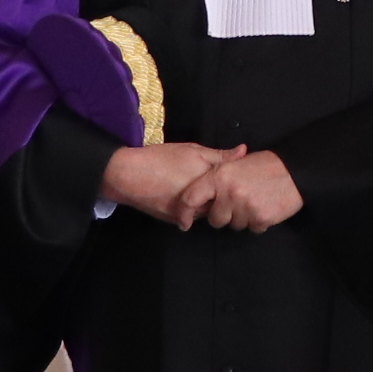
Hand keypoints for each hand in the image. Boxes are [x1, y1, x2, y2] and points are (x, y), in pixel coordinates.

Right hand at [102, 141, 241, 220]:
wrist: (128, 176)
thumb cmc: (161, 160)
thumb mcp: (193, 151)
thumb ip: (220, 155)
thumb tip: (244, 151)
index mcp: (209, 187)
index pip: (233, 190)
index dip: (234, 182)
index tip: (234, 176)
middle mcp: (202, 205)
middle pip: (221, 204)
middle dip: (223, 195)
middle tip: (218, 182)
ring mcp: (189, 215)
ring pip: (207, 212)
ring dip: (208, 203)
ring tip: (200, 187)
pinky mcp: (176, 220)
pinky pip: (192, 216)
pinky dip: (194, 208)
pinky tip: (185, 194)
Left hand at [179, 150, 304, 232]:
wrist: (295, 171)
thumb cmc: (266, 165)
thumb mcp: (236, 163)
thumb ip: (216, 176)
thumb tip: (198, 194)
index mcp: (219, 176)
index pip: (191, 198)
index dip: (185, 212)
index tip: (184, 221)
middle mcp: (229, 192)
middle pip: (215, 219)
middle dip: (223, 215)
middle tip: (236, 203)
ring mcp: (245, 207)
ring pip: (234, 225)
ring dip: (242, 218)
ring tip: (254, 201)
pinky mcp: (260, 218)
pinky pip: (252, 228)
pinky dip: (257, 221)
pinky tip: (264, 207)